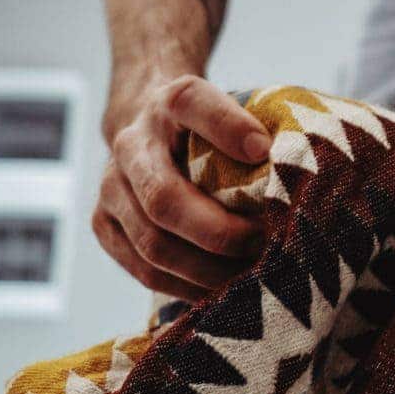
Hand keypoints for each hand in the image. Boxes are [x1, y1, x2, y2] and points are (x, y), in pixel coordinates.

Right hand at [93, 74, 270, 300]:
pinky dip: (188, 288)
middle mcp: (131, 143)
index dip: (228, 126)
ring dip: (208, 271)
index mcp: (170, 102)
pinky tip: (222, 291)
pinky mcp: (103, 225)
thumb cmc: (206, 128)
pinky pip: (144, 270)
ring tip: (249, 277)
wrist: (145, 126)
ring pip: (154, 245)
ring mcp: (110, 187)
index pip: (194, 103)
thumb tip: (291, 170)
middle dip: (221, 233)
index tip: (264, 150)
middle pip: (165, 199)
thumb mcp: (232, 110)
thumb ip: (257, 129)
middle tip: (264, 246)